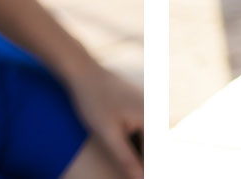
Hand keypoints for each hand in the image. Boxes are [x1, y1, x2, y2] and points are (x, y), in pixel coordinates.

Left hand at [66, 63, 143, 177]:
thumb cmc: (94, 101)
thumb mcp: (107, 133)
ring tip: (127, 165)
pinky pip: (142, 129)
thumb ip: (125, 158)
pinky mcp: (140, 105)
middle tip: (130, 174)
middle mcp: (156, 111)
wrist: (84, 72)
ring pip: (147, 138)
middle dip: (142, 162)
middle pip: (152, 146)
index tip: (136, 177)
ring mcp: (149, 107)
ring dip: (137, 152)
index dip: (145, 170)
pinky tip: (120, 147)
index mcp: (152, 118)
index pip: (154, 154)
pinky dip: (133, 141)